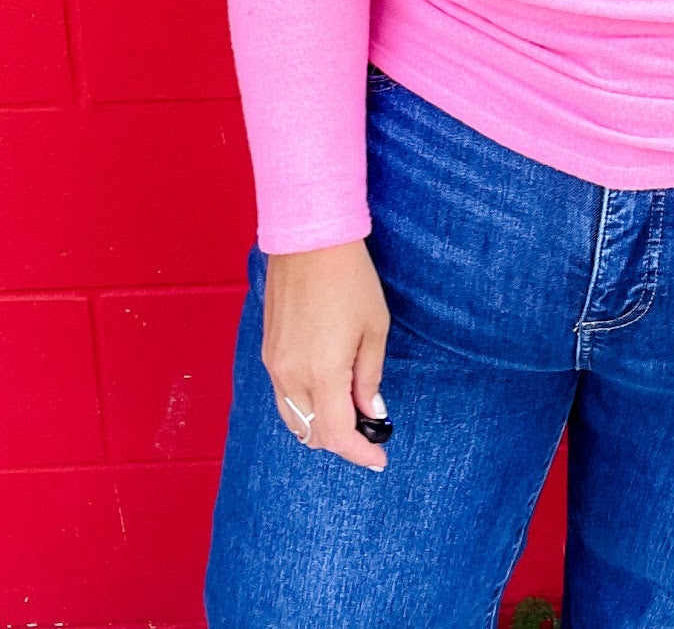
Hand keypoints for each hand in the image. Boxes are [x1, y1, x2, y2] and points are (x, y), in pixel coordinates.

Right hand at [261, 237, 391, 470]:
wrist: (308, 240)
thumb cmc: (350, 280)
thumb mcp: (374, 327)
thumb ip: (369, 376)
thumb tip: (370, 412)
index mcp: (322, 373)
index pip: (337, 434)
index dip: (359, 453)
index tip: (379, 459)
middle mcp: (290, 376)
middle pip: (311, 433)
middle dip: (340, 440)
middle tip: (368, 431)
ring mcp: (274, 364)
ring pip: (293, 418)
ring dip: (319, 425)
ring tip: (349, 412)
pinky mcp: (267, 350)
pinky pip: (282, 395)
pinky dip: (304, 405)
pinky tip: (326, 390)